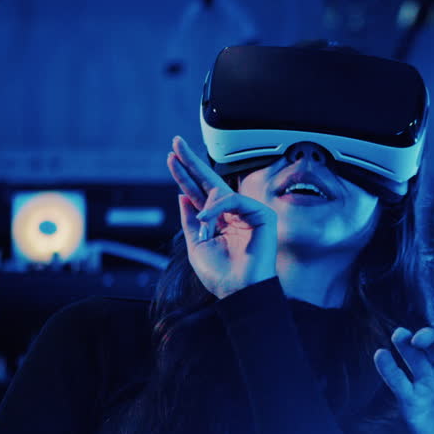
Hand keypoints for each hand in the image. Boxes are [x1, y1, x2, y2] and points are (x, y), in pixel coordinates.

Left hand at [168, 136, 276, 298]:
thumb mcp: (195, 245)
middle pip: (209, 181)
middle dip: (191, 162)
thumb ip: (190, 219)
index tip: (172, 158)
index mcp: (217, 221)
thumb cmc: (221, 274)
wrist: (239, 291)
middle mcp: (232, 214)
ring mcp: (247, 213)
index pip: (198, 193)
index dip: (185, 176)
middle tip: (176, 143)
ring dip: (206, 206)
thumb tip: (182, 195)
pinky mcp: (262, 215)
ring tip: (204, 226)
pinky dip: (217, 208)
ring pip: (219, 193)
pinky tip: (208, 219)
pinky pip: (234, 200)